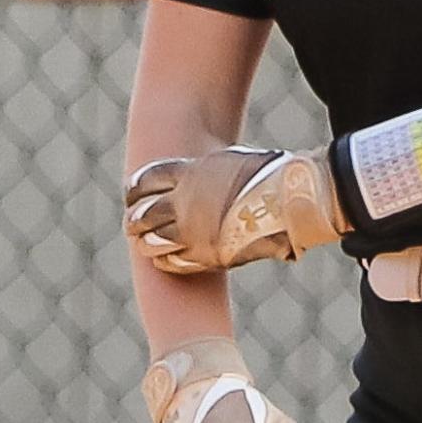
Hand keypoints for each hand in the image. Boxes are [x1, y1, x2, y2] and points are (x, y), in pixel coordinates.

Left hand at [125, 146, 349, 272]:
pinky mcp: (205, 256)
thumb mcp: (234, 161)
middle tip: (132, 223)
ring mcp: (192, 231)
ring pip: (152, 241)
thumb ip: (213, 171)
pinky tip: (164, 259)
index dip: (135, 188)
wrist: (289, 199)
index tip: (131, 193)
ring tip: (143, 243)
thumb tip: (209, 172)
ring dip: (146, 242)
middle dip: (135, 219)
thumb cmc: (269, 173)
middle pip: (143, 213)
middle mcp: (184, 202)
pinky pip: (172, 261)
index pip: (146, 180)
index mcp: (190, 172)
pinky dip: (165, 260)